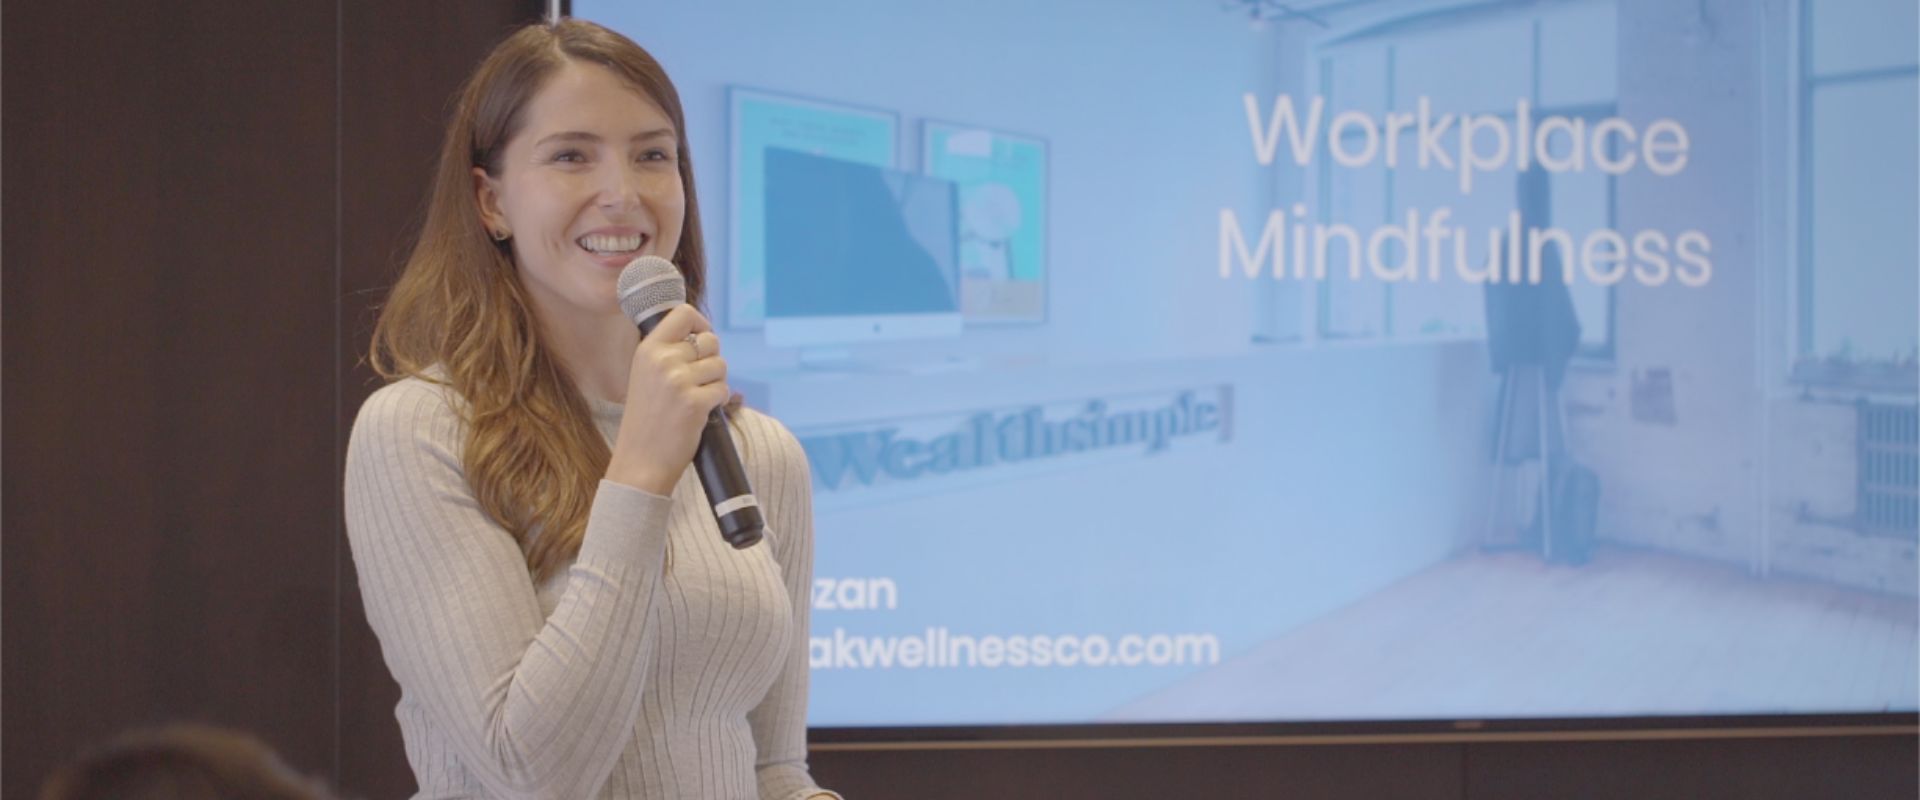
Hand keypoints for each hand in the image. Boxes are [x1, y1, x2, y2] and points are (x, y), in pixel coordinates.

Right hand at [604, 304, 728, 494]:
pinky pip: (724, 390)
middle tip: (699, 380)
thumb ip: (667, 353)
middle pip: (710, 341)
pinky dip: (719, 401)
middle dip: (712, 360)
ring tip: (697, 398)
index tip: (701, 338)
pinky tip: (701, 412)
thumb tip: (701, 335)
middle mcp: (662, 360)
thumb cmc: (647, 421)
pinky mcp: (695, 403)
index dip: (701, 324)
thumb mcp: (645, 376)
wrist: (640, 462)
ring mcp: (679, 381)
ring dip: (716, 382)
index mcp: (647, 350)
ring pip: (720, 366)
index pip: (683, 314)